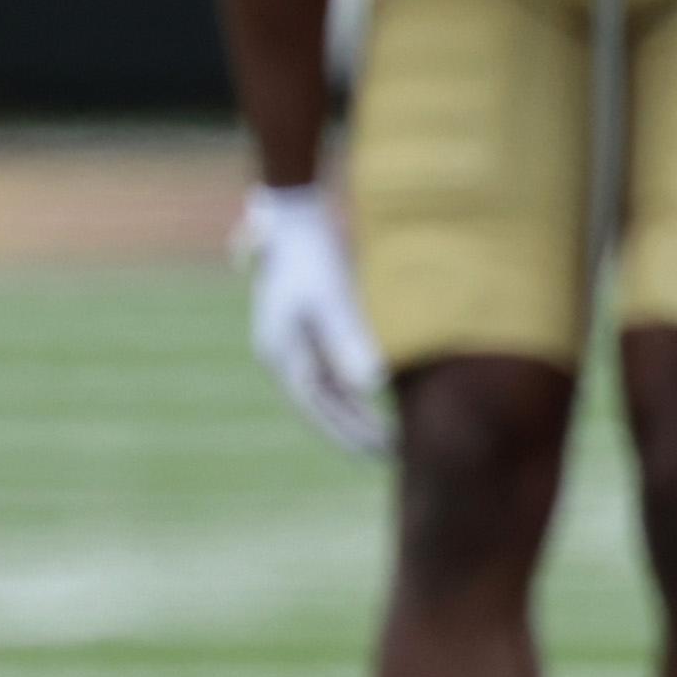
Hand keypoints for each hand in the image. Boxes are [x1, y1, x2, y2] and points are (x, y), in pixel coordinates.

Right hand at [233, 183, 386, 459]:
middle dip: (355, 433)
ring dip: (356, 418)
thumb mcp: (331, 297)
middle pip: (322, 406)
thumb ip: (348, 340)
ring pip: (327, 393)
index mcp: (281, 351)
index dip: (347, 433)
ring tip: (392, 442)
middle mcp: (283, 354)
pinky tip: (383, 404)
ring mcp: (294, 345)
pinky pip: (331, 375)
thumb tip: (371, 384)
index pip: (318, 406)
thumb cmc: (313, 256)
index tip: (380, 453)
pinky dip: (355, 395)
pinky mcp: (309, 333)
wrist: (293, 218)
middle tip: (395, 458)